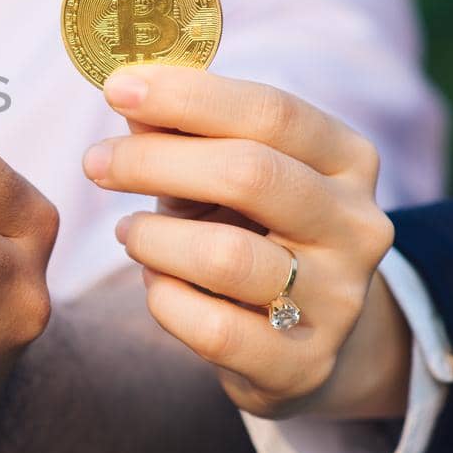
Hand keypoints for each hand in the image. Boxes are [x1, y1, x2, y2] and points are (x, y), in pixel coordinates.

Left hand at [81, 65, 407, 419]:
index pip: (271, 111)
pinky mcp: (302, 365)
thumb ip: (182, 129)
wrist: (308, 338)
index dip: (187, 96)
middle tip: (95, 164)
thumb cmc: (249, 228)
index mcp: (347, 160)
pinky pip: (212, 329)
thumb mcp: (225, 170)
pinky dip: (164, 299)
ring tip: (130, 234)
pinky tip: (156, 284)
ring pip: (226, 257)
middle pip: (249, 174)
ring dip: (154, 239)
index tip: (116, 88)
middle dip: (154, 162)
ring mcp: (338, 300)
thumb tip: (125, 87)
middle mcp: (357, 226)